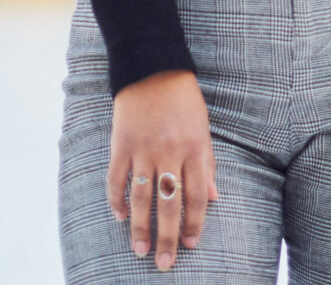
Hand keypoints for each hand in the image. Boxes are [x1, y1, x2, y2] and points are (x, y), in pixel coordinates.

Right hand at [107, 69, 219, 271]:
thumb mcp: (203, 127)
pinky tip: (120, 216)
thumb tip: (214, 199)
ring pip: (141, 197)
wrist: (152, 66)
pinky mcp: (121, 143)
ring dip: (140, 227)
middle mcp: (169, 151)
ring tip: (140, 249)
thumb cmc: (183, 98)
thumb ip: (207, 163)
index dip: (194, 224)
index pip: (196, 196)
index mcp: (194, 148)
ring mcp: (143, 148)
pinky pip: (116, 178)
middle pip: (168, 204)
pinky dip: (116, 199)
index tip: (191, 245)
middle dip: (167, 237)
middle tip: (164, 263)